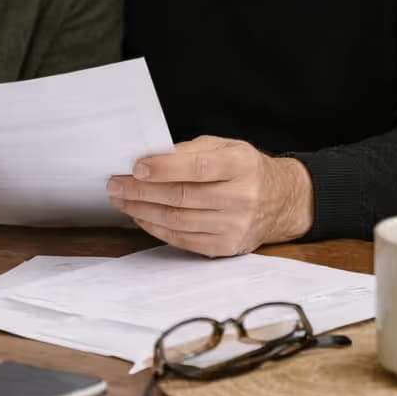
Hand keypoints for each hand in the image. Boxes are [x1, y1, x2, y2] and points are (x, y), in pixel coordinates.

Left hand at [106, 136, 313, 257]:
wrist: (281, 201)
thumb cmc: (246, 169)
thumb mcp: (226, 148)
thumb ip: (191, 151)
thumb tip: (150, 160)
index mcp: (242, 165)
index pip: (198, 168)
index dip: (164, 168)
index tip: (136, 167)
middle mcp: (241, 198)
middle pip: (182, 196)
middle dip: (141, 191)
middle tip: (115, 184)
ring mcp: (234, 226)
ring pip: (177, 220)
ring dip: (142, 210)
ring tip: (121, 200)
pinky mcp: (226, 247)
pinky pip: (182, 240)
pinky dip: (156, 228)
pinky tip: (141, 216)